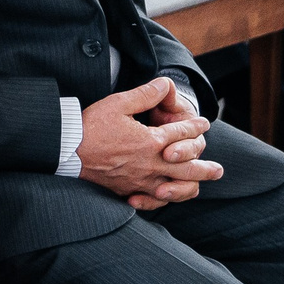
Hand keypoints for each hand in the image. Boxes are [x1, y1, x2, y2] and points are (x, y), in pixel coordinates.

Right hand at [77, 78, 220, 209]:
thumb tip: (165, 83)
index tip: (203, 125)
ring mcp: (140, 180)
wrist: (66, 151)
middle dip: (205, 168)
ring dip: (191, 186)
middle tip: (218, 170)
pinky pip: (153, 200)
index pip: (181, 134)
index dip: (195, 127)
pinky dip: (164, 200)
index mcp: (151, 141)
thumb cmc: (90, 126)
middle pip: (187, 168)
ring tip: (200, 186)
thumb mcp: (117, 103)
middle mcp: (151, 164)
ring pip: (175, 187)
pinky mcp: (127, 190)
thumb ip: (145, 94)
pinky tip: (167, 196)